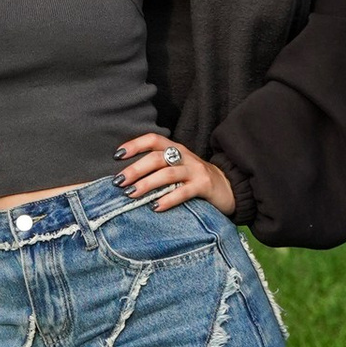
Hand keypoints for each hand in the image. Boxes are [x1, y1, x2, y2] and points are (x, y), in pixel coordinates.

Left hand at [115, 131, 234, 216]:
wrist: (229, 187)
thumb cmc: (195, 179)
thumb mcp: (177, 167)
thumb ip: (158, 168)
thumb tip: (127, 178)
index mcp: (175, 148)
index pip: (153, 139)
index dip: (134, 145)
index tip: (116, 156)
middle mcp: (184, 156)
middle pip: (156, 158)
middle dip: (135, 169)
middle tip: (118, 182)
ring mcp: (195, 170)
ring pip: (168, 174)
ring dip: (147, 184)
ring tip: (131, 194)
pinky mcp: (204, 186)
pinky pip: (183, 192)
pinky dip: (167, 199)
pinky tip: (155, 207)